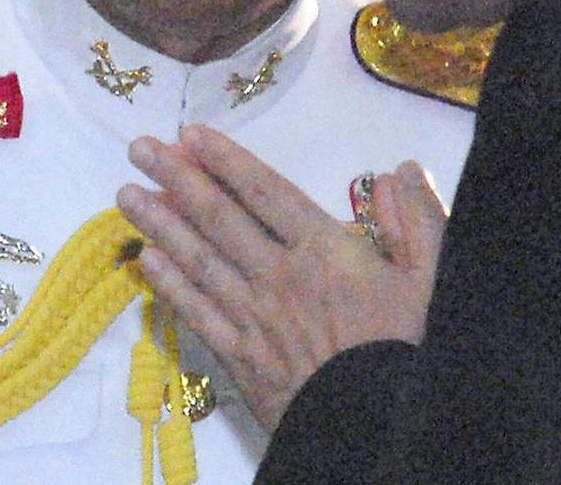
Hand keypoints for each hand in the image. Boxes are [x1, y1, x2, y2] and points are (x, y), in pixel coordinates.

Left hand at [116, 126, 446, 430]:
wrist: (382, 426)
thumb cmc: (411, 350)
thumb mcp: (435, 282)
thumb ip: (419, 222)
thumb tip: (401, 169)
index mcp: (325, 251)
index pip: (266, 193)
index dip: (227, 160)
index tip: (190, 134)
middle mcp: (279, 277)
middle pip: (219, 218)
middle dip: (177, 179)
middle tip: (139, 147)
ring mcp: (255, 318)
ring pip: (198, 260)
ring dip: (160, 223)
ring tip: (126, 192)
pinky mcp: (242, 358)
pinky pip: (199, 314)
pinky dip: (171, 286)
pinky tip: (146, 261)